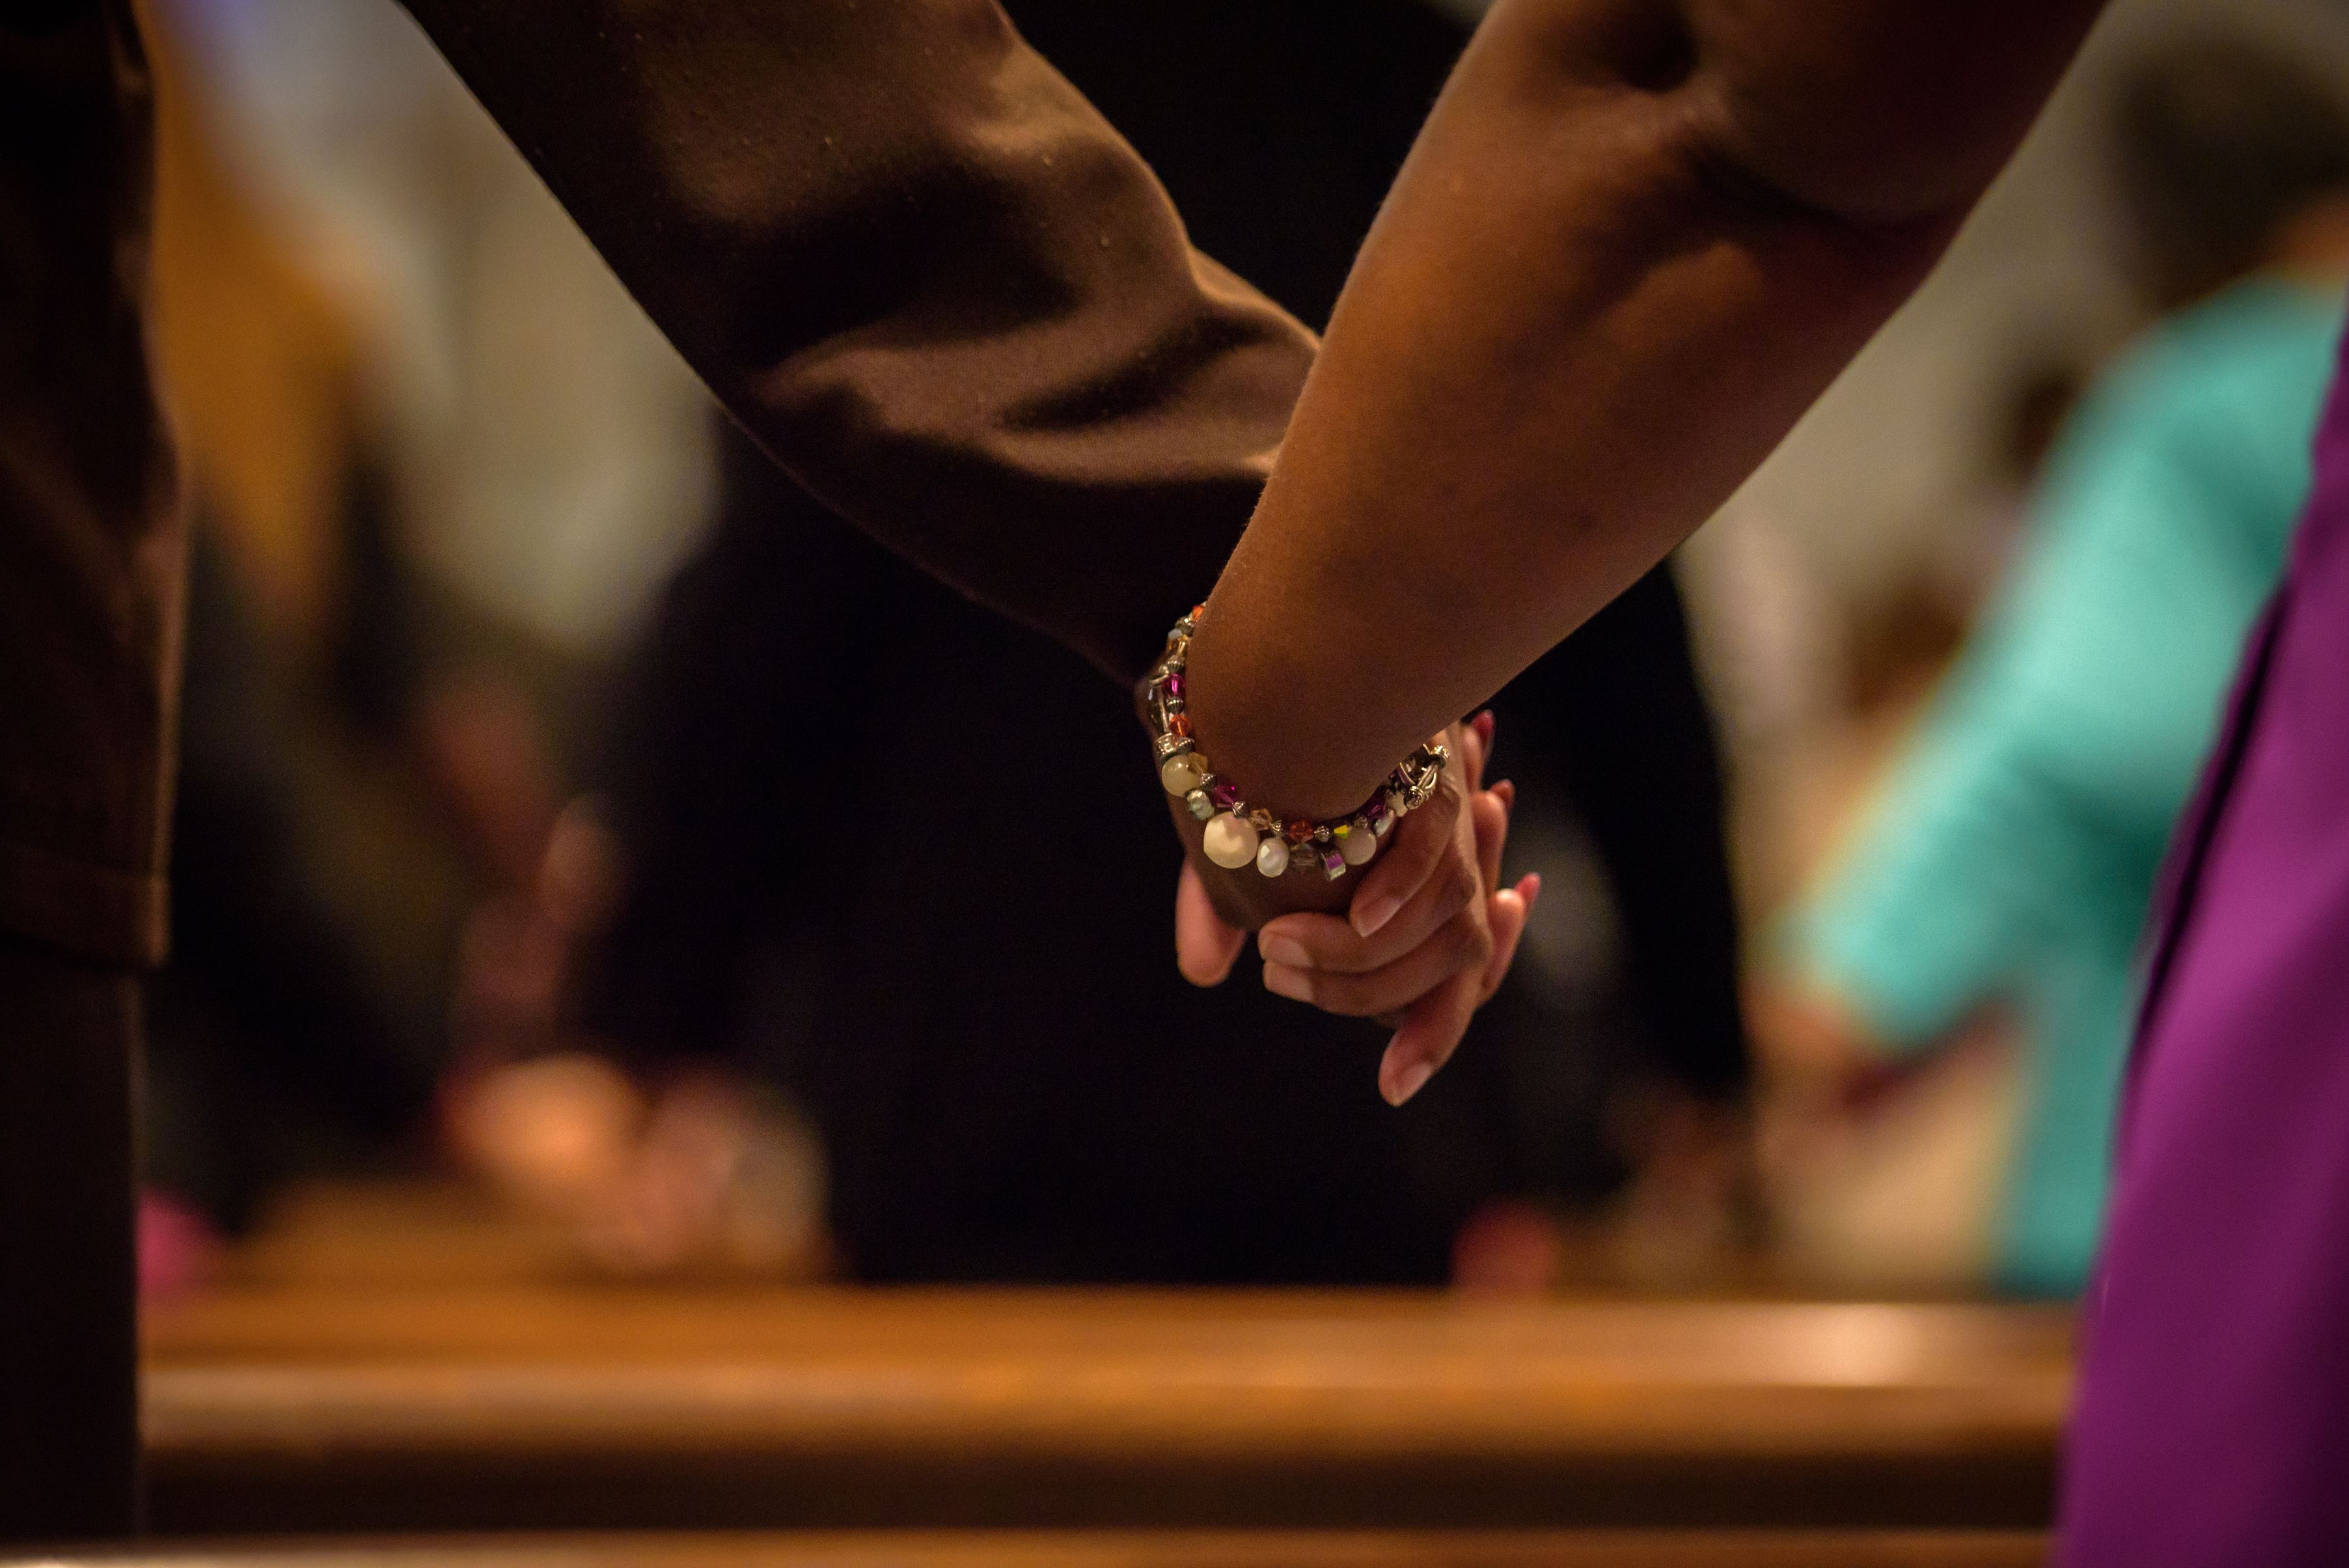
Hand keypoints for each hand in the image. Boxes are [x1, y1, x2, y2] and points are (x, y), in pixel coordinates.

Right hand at [1174, 711, 1539, 1105]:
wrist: (1271, 659)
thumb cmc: (1252, 755)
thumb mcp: (1232, 845)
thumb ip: (1222, 910)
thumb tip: (1203, 972)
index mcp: (1415, 895)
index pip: (1451, 986)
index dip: (1431, 1037)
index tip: (1391, 1086)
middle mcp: (1449, 864)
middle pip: (1452, 969)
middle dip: (1364, 995)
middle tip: (1280, 973)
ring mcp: (1449, 821)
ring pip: (1441, 922)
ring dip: (1360, 952)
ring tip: (1279, 945)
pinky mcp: (1433, 777)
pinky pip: (1434, 849)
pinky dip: (1401, 889)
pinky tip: (1357, 912)